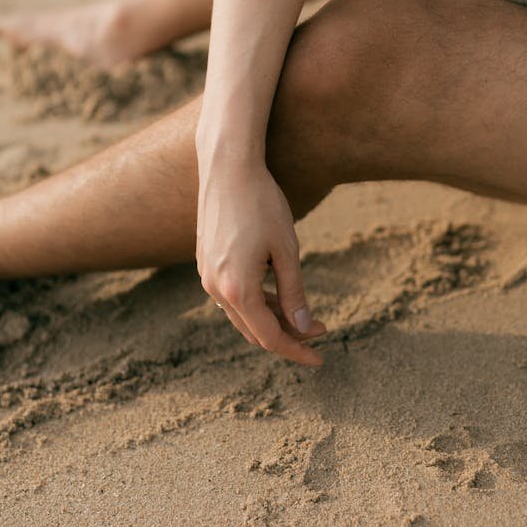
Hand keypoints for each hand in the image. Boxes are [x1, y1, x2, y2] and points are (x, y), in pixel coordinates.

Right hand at [196, 159, 325, 365]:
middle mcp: (216, 289)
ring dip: (272, 318)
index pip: (270, 337)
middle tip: (318, 328)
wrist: (227, 167)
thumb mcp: (287, 250)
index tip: (321, 358)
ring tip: (301, 310)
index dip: (298, 351)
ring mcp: (207, 277)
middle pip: (254, 331)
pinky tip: (277, 290)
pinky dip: (256, 302)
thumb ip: (294, 292)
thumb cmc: (262, 204)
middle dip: (288, 335)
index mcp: (238, 290)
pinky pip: (233, 296)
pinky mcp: (205, 264)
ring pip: (243, 314)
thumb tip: (303, 327)